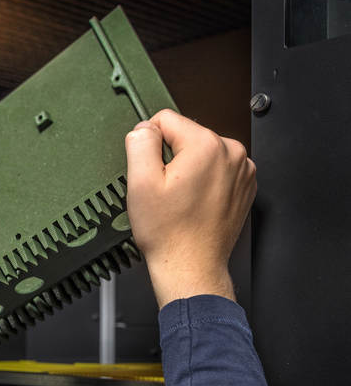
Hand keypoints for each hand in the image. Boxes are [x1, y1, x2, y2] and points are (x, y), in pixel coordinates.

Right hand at [125, 109, 255, 308]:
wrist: (191, 266)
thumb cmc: (169, 232)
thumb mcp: (139, 182)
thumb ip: (139, 143)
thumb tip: (144, 128)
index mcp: (206, 145)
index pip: (166, 119)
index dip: (149, 142)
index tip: (151, 170)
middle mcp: (231, 153)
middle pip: (186, 135)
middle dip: (171, 157)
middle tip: (165, 191)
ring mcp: (242, 170)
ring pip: (201, 152)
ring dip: (188, 169)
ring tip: (180, 199)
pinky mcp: (245, 186)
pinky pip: (215, 169)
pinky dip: (203, 181)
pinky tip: (194, 203)